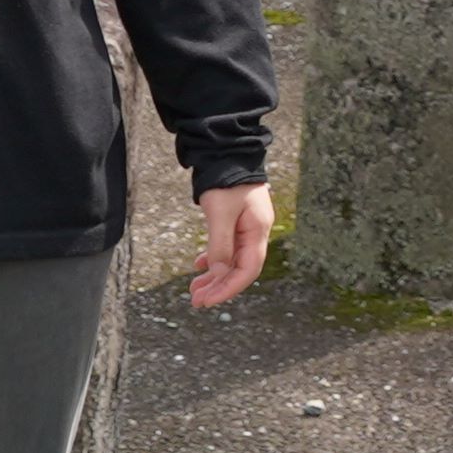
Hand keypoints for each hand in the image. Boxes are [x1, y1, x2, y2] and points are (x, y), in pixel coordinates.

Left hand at [189, 179, 276, 308]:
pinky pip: (227, 247)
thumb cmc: (226, 180)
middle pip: (240, 269)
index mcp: (258, 230)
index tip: (208, 301)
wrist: (226, 151)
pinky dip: (213, 258)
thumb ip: (220, 245)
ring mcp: (247, 226)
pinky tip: (199, 264)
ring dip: (214, 276)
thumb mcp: (220, 214)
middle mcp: (256, 231)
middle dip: (218, 286)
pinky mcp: (236, 221)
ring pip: (231, 260)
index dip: (228, 289)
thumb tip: (219, 274)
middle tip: (197, 300)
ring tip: (194, 288)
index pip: (248, 270)